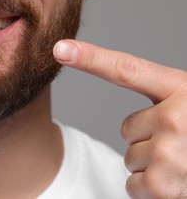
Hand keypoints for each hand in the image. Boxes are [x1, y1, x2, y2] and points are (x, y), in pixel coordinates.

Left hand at [53, 39, 186, 197]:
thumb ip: (168, 103)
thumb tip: (135, 123)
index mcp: (183, 90)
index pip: (126, 70)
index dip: (90, 57)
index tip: (60, 48)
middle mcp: (176, 116)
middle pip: (128, 128)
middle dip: (150, 140)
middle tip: (184, 146)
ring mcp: (169, 150)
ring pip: (131, 157)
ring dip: (153, 165)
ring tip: (186, 165)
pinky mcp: (162, 184)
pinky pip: (133, 183)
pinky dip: (152, 190)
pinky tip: (179, 185)